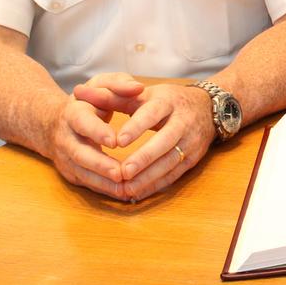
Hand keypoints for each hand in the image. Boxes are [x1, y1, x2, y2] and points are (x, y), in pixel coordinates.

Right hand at [45, 74, 144, 199]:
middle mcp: (66, 137)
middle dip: (100, 164)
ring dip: (103, 183)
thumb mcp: (101, 85)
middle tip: (120, 173)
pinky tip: (124, 194)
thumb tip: (138, 87)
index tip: (115, 141)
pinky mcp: (71, 172)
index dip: (97, 132)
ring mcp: (66, 157)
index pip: (82, 122)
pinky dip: (104, 190)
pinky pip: (87, 183)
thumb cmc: (89, 100)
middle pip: (79, 153)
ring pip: (82, 173)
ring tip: (126, 189)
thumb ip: (119, 83)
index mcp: (73, 113)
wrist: (54, 122)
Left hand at [74, 79, 215, 200]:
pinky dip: (157, 185)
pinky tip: (138, 192)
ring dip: (149, 177)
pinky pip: (175, 174)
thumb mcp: (143, 94)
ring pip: (171, 161)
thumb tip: (77, 92)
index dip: (136, 128)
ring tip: (126, 188)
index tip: (118, 141)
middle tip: (123, 172)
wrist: (207, 108)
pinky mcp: (194, 157)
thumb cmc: (167, 101)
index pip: (152, 114)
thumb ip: (110, 96)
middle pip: (165, 141)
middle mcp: (183, 121)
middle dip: (144, 158)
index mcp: (167, 102)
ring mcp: (191, 140)